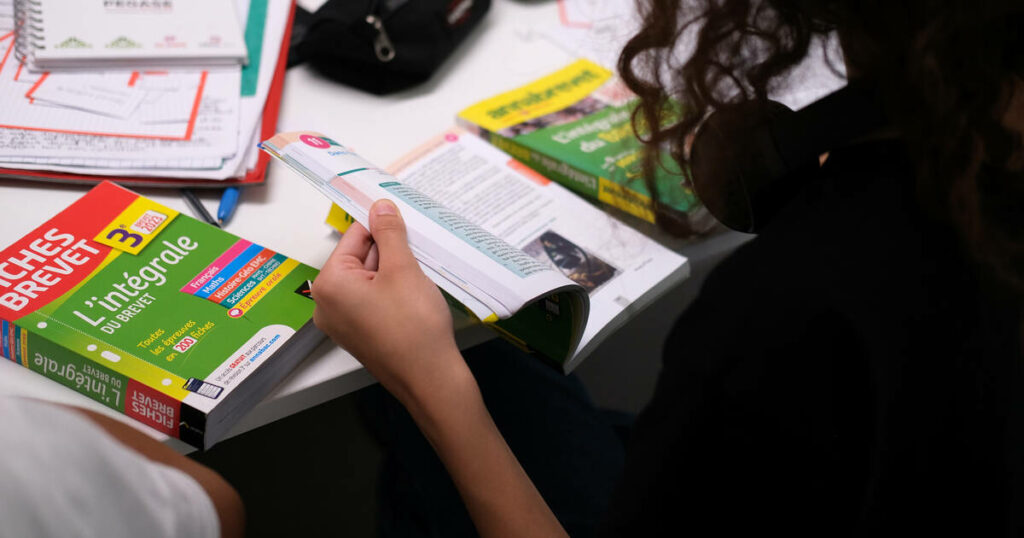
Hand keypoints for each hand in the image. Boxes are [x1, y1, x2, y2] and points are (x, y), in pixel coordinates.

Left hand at [311, 200, 469, 406]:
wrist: (429, 378)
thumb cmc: (413, 328)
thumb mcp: (403, 268)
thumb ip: (389, 233)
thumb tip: (380, 207)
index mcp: (329, 284)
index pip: (354, 237)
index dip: (382, 227)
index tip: (403, 221)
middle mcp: (328, 304)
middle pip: (360, 258)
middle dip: (389, 252)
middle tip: (417, 253)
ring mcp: (342, 323)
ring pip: (368, 280)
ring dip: (393, 272)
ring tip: (418, 278)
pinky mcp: (359, 335)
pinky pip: (372, 300)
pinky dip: (392, 292)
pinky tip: (414, 295)